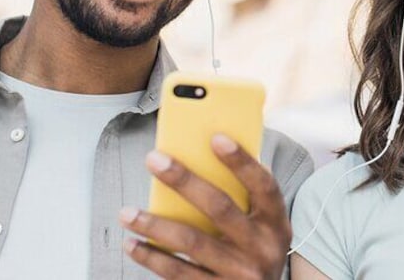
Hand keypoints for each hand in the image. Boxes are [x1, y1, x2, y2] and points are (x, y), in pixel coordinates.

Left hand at [120, 135, 290, 278]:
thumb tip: (203, 159)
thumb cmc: (253, 250)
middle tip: (154, 159)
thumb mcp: (262, 226)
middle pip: (220, 208)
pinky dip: (152, 258)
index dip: (242, 162)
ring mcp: (241, 274)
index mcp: (276, 223)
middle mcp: (263, 249)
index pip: (263, 185)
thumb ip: (244, 198)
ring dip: (155, 225)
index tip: (216, 138)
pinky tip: (133, 243)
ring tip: (126, 212)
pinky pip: (179, 274)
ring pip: (192, 243)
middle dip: (184, 181)